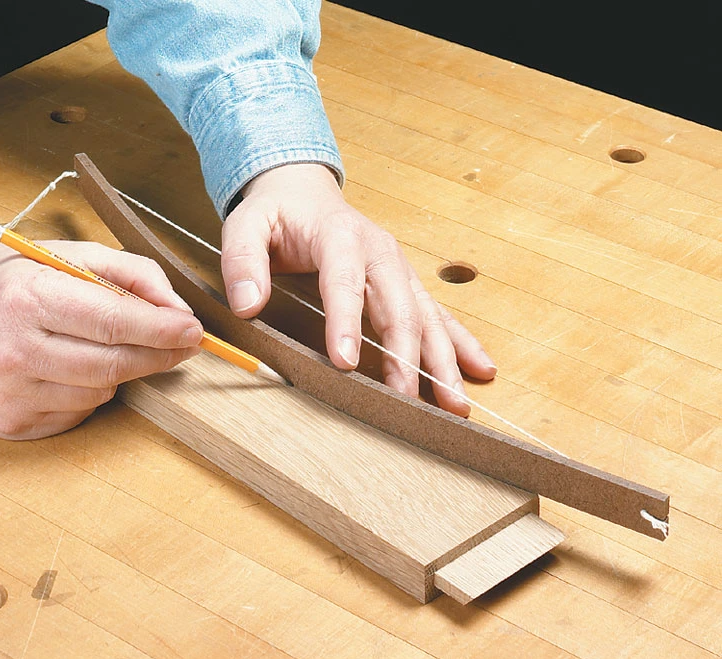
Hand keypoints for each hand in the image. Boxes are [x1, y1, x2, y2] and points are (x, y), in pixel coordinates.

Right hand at [0, 241, 201, 438]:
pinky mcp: (9, 423)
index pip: (113, 322)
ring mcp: (8, 393)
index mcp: (26, 297)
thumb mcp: (68, 255)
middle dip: (157, 355)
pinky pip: (76, 413)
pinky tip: (69, 369)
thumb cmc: (13, 280)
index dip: (162, 330)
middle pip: (113, 365)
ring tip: (102, 347)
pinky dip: (89, 393)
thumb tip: (177, 311)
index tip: (194, 331)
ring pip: (99, 394)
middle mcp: (12, 350)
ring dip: (119, 373)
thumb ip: (130, 274)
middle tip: (182, 345)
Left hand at [220, 163, 495, 415]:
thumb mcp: (246, 224)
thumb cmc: (275, 212)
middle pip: (399, 305)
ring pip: (426, 316)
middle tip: (405, 398)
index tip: (346, 363)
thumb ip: (243, 261)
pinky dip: (459, 343)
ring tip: (455, 402)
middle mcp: (379, 252)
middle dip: (406, 354)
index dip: (347, 323)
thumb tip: (247, 304)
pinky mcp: (404, 283)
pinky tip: (480, 369)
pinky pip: (437, 314)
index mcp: (340, 235)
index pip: (345, 281)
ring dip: (442, 360)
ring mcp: (397, 268)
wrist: (303, 191)